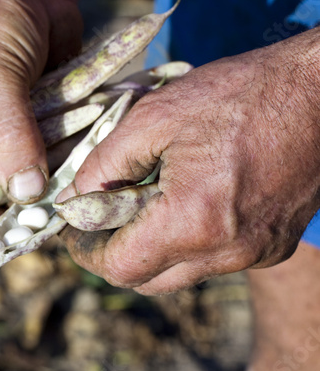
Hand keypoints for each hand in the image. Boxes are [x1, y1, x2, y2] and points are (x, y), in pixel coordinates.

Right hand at [0, 0, 103, 205]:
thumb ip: (7, 139)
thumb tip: (26, 195)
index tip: (2, 231)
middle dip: (11, 210)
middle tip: (45, 221)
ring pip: (19, 179)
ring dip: (43, 189)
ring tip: (68, 201)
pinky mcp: (31, 125)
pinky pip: (46, 156)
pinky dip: (62, 165)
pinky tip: (80, 173)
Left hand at [59, 27, 319, 294]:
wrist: (319, 91)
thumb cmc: (237, 94)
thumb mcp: (154, 117)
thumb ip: (105, 164)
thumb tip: (75, 198)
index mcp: (193, 221)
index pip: (121, 268)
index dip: (88, 254)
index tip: (74, 234)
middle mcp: (228, 252)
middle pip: (148, 279)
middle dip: (116, 255)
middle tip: (102, 221)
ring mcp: (255, 253)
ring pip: (180, 273)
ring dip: (151, 248)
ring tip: (143, 203)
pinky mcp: (272, 246)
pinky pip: (213, 260)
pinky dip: (187, 242)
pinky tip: (185, 202)